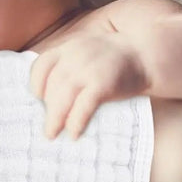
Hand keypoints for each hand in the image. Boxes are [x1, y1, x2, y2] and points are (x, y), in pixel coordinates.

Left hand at [29, 28, 150, 139]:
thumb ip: (70, 66)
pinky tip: (74, 133)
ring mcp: (88, 68)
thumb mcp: (87, 53)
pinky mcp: (103, 82)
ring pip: (62, 96)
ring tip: (52, 134)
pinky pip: (83, 105)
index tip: (38, 100)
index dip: (36, 85)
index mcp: (69, 47)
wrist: (144, 54)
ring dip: (55, 119)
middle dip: (46, 109)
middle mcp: (74, 55)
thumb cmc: (113, 60)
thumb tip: (51, 98)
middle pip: (51, 86)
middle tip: (47, 128)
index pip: (41, 65)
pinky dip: (76, 121)